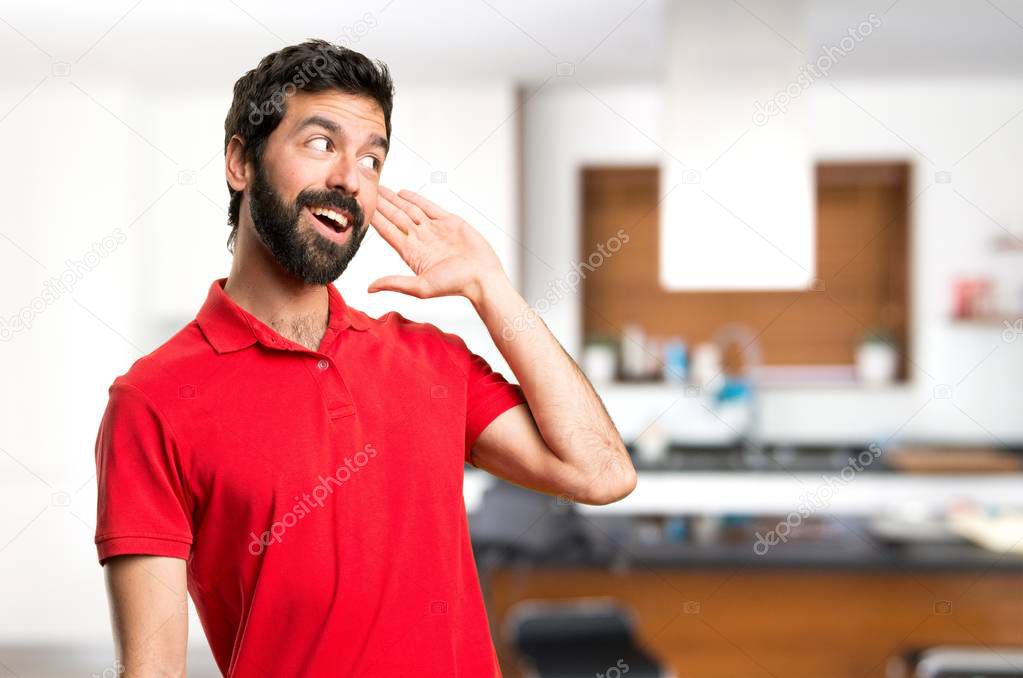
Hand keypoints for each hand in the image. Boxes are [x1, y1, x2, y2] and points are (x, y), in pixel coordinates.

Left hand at [368, 185, 506, 303]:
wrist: (481, 276)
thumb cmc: (455, 285)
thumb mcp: (421, 287)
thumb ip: (395, 283)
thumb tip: (371, 288)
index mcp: (411, 253)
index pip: (388, 232)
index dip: (375, 220)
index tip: (362, 209)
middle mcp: (420, 239)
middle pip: (396, 218)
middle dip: (383, 205)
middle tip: (369, 192)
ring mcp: (434, 229)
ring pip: (410, 210)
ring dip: (396, 200)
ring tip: (383, 189)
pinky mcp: (449, 222)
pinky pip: (429, 207)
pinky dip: (417, 199)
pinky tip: (405, 193)